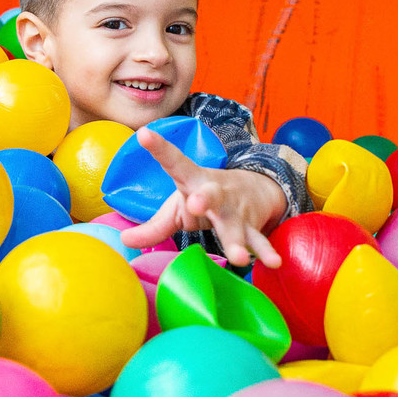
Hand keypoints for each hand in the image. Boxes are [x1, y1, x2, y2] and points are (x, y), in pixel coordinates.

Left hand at [120, 128, 286, 267]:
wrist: (255, 190)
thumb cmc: (205, 198)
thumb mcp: (177, 209)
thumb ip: (153, 227)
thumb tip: (124, 240)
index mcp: (192, 180)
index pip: (174, 162)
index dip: (159, 148)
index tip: (144, 134)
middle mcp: (215, 192)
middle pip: (209, 194)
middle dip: (204, 200)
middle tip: (195, 203)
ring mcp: (235, 210)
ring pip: (234, 225)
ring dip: (236, 241)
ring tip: (238, 258)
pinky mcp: (251, 226)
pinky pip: (257, 241)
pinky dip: (265, 252)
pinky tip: (273, 263)